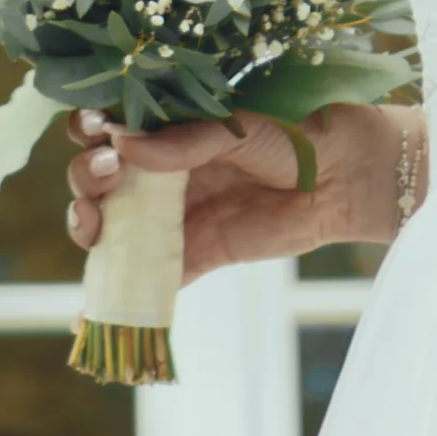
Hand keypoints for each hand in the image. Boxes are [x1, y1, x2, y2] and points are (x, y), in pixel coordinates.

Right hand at [64, 102, 415, 281]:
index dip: (89, 130)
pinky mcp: (199, 253)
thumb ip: (186, 139)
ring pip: (116, 227)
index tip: (93, 130)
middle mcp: (165, 170)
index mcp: (171, 126)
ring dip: (90, 228)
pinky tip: (94, 310)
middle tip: (107, 175)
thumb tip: (122, 143)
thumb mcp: (240, 124)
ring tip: (92, 225)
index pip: (111, 126)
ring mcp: (178, 214)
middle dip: (87, 178)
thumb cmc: (297, 130)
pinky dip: (122, 296)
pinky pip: (153, 277)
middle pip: (101, 178)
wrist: (348, 175)